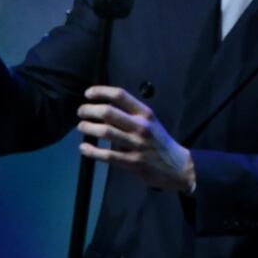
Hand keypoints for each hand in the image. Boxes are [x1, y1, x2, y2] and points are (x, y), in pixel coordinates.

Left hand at [77, 86, 195, 192]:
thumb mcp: (150, 122)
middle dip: (89, 110)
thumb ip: (131, 114)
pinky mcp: (132, 163)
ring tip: (81, 126)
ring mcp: (136, 145)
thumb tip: (104, 107)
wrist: (177, 166)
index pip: (120, 95)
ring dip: (89, 128)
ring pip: (106, 132)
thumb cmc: (159, 141)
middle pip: (109, 112)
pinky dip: (92, 151)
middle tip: (80, 111)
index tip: (88, 93)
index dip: (101, 92)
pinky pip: (107, 156)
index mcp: (145, 113)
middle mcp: (141, 126)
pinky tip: (83, 148)